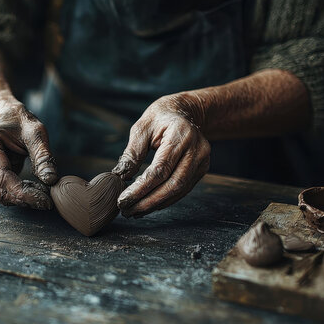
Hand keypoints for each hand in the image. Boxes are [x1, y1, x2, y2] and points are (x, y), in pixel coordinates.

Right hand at [0, 102, 57, 209]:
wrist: (2, 116)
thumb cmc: (17, 120)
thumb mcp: (35, 131)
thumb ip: (42, 155)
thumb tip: (51, 179)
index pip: (0, 177)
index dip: (22, 192)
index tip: (44, 200)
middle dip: (23, 198)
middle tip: (47, 199)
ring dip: (21, 199)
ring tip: (41, 192)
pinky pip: (0, 192)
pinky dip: (17, 195)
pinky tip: (32, 189)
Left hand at [112, 94, 210, 217]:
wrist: (184, 112)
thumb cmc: (159, 118)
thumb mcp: (142, 127)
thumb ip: (132, 152)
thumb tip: (120, 177)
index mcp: (181, 134)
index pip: (160, 169)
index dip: (141, 188)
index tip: (123, 200)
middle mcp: (197, 148)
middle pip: (173, 184)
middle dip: (148, 201)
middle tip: (127, 211)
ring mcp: (202, 160)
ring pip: (179, 190)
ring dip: (155, 204)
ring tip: (134, 211)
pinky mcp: (202, 169)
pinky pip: (183, 189)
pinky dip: (165, 200)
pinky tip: (148, 204)